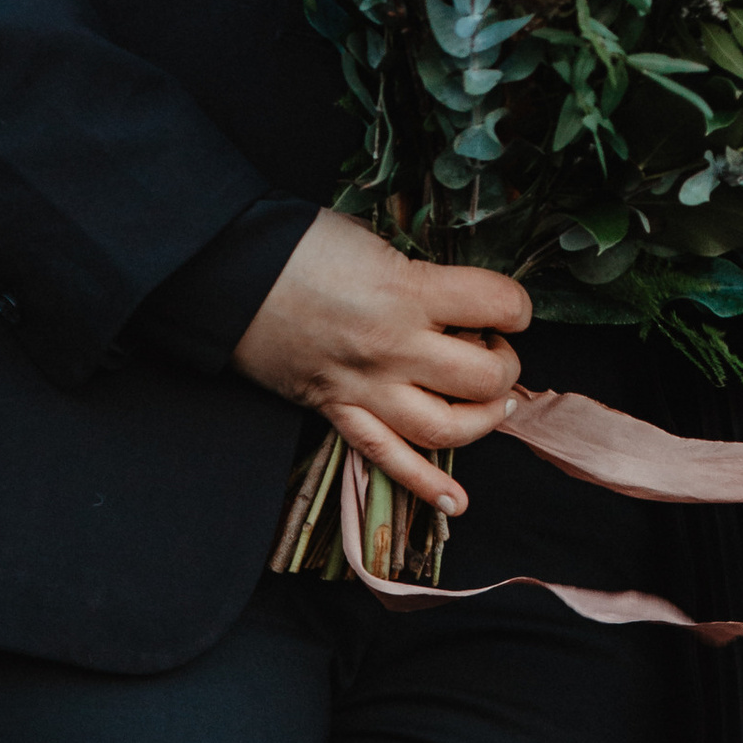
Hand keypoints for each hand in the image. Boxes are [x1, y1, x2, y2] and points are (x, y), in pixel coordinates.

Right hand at [231, 207, 526, 513]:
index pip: (497, 303)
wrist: (227, 271)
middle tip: (493, 348)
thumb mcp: (373, 242)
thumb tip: (456, 301)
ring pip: (447, 429)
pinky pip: (386, 458)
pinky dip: (424, 484)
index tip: (507, 306)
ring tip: (490, 403)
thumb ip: (418, 274)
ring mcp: (365, 387)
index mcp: (407, 290)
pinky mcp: (336, 410)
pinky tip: (456, 500)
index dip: (515, 305)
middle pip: (483, 376)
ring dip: (483, 420)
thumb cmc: (297, 244)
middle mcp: (394, 346)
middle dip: (504, 364)